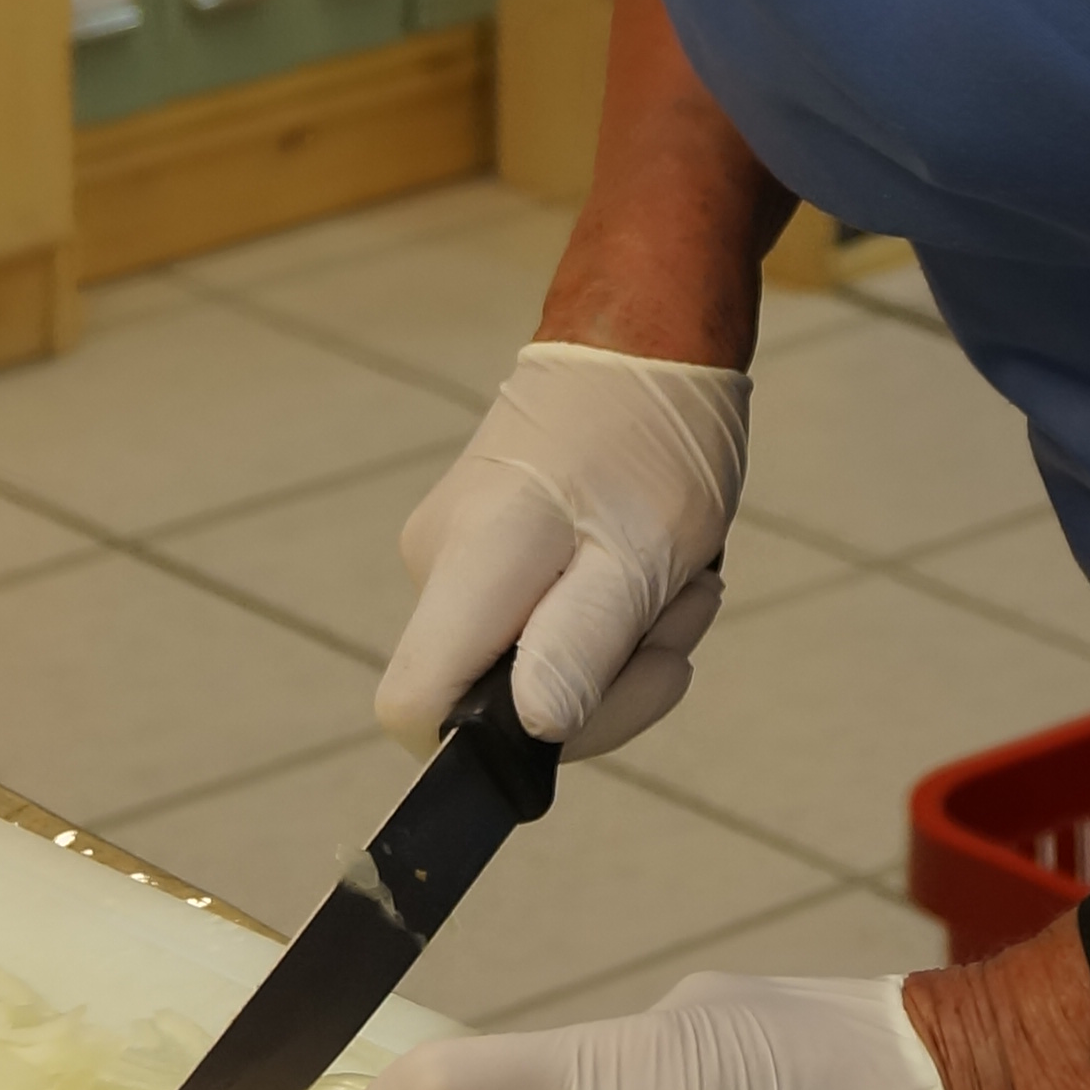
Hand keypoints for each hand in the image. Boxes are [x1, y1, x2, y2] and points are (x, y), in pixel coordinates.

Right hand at [374, 342, 749, 760]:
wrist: (643, 343)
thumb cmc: (650, 438)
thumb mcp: (639, 556)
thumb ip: (578, 649)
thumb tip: (530, 732)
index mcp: (464, 565)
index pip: (411, 708)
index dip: (484, 746)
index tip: (583, 707)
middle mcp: (438, 564)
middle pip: (491, 701)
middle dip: (604, 681)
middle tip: (678, 615)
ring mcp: (457, 556)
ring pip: (533, 666)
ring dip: (625, 645)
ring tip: (679, 580)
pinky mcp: (487, 552)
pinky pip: (545, 627)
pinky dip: (612, 615)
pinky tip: (656, 570)